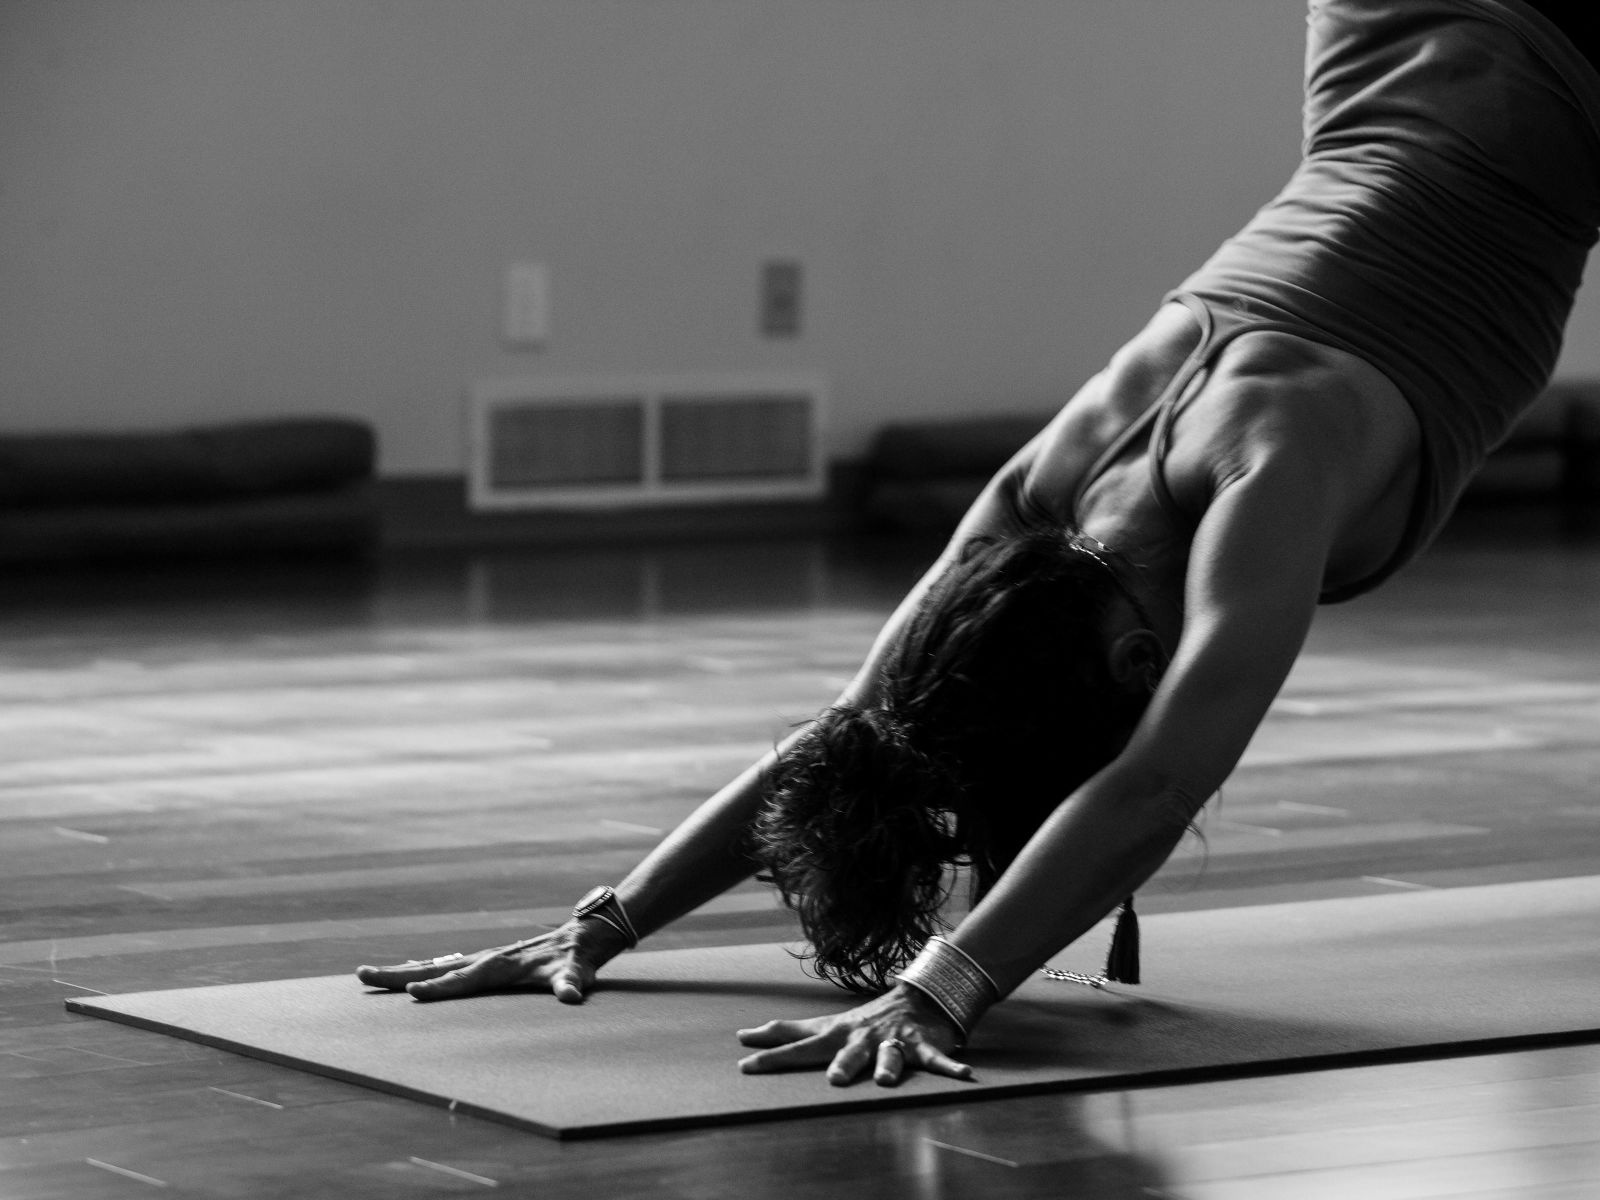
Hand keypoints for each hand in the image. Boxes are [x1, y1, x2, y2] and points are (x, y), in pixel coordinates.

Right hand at [354, 920, 623, 1003]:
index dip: (439, 988)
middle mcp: (486, 959)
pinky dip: (422, 970)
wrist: (584, 935)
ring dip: (403, 971)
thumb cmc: (578, 959)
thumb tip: (572, 996)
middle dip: (398, 975)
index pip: (463, 980)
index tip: (412, 994)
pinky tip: (409, 974)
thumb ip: (572, 984)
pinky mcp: (487, 961)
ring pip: (436, 965)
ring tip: (369, 974)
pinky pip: (447, 967)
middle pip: (435, 968)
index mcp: (500, 966)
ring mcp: (484, 959)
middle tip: (362, 975)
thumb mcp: (577, 973)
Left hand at [736, 983, 974, 1086]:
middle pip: (848, 1052)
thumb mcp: (825, 1025)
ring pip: (891, 1054)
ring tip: (886, 1079)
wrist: (915, 998)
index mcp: (837, 1034)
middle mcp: (863, 1037)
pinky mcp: (923, 1045)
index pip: (800, 1046)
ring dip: (889, 1065)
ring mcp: (894, 1040)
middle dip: (842, 1064)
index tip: (745, 1067)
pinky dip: (951, 1067)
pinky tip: (965, 1077)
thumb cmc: (863, 1021)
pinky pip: (936, 1059)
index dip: (774, 1057)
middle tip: (833, 1080)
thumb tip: (744, 1036)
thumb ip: (788, 1032)